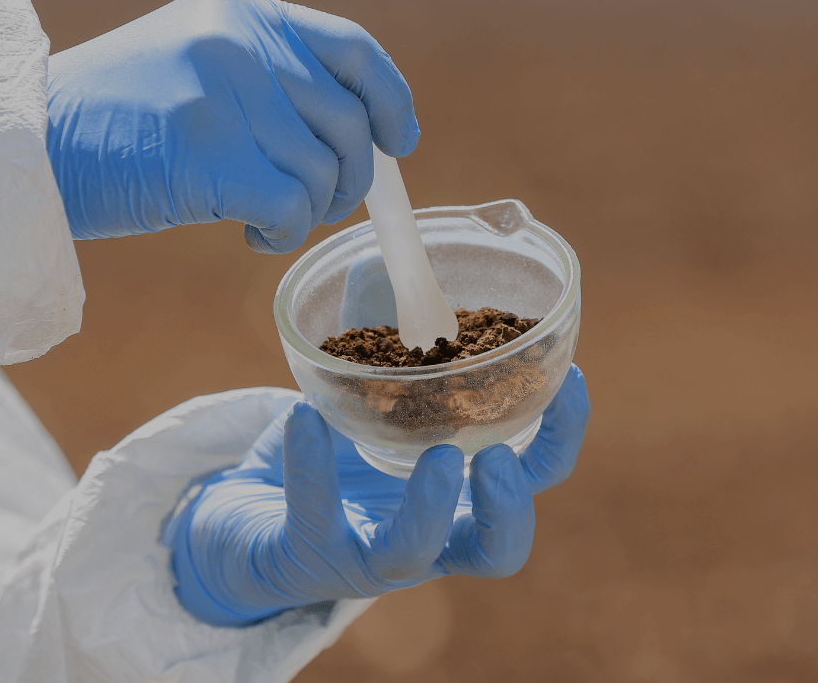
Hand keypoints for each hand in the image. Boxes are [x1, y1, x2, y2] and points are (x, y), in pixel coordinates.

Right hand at [45, 0, 418, 251]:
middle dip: (348, 178)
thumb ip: (265, 78)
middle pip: (347, 122)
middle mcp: (239, 45)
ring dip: (310, 211)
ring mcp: (224, 98)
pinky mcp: (208, 157)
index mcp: (241, 13)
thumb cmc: (110, 119)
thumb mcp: (191, 62)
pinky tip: (252, 236)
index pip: (353, 50)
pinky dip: (283, 233)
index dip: (391, 100)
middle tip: (316, 204)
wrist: (23, 143)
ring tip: (268, 220)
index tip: (398, 141)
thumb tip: (354, 132)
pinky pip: (291, 207)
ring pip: (321, 171)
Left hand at [165, 365, 589, 625]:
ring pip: (411, 553)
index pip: (535, 475)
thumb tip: (388, 259)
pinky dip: (312, 465)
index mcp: (461, 496)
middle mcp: (428, 538)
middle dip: (510, 505)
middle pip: (500, 548)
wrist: (248, 519)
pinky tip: (302, 415)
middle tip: (500, 457)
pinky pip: (314, 516)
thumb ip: (384, 339)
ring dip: (431, 507)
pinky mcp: (306, 557)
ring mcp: (367, 557)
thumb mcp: (366, 398)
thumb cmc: (327, 456)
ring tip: (439, 457)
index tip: (570, 377)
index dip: (562, 434)